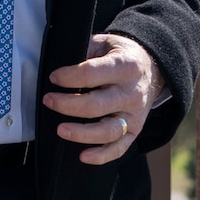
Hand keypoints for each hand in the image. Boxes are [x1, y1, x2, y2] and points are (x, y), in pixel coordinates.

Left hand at [43, 34, 162, 164]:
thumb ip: (85, 50)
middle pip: (97, 105)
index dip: (69, 77)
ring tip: (60, 130)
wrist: (152, 68)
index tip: (53, 78)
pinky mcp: (135, 130)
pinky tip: (83, 156)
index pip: (92, 74)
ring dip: (82, 133)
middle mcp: (132, 92)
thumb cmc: (121, 56)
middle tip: (48, 100)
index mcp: (125, 66)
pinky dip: (102, 156)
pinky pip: (120, 148)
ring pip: (108, 131)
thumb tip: (61, 63)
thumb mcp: (106, 42)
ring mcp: (135, 114)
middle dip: (68, 105)